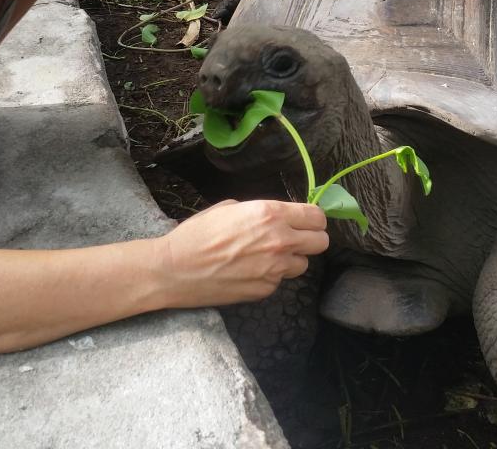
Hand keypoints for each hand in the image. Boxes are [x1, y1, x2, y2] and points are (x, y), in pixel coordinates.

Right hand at [156, 199, 328, 307]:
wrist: (175, 269)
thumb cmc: (197, 234)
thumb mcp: (230, 208)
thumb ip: (261, 212)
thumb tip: (278, 217)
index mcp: (271, 214)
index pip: (316, 217)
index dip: (313, 219)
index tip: (305, 221)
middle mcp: (280, 241)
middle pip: (321, 242)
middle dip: (310, 239)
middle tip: (294, 239)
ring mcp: (275, 269)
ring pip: (303, 264)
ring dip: (291, 259)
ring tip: (266, 256)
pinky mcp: (265, 290)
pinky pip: (280, 280)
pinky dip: (271, 276)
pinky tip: (249, 271)